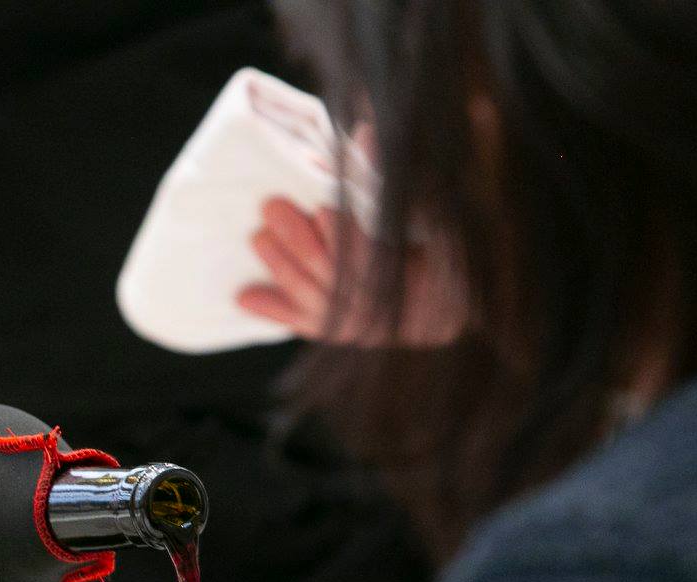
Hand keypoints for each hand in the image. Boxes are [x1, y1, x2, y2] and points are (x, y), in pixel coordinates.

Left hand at [237, 197, 463, 347]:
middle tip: (273, 206)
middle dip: (300, 241)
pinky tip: (243, 298)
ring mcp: (363, 327)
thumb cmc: (446, 247)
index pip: (378, 257)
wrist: (452, 308)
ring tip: (259, 238)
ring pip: (314, 298)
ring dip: (283, 267)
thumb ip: (403, 177)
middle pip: (336, 276)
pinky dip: (274, 310)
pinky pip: (303, 324)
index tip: (324, 206)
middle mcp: (389, 308)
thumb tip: (366, 132)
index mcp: (424, 278)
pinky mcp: (341, 334)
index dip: (349, 233)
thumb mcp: (440, 214)